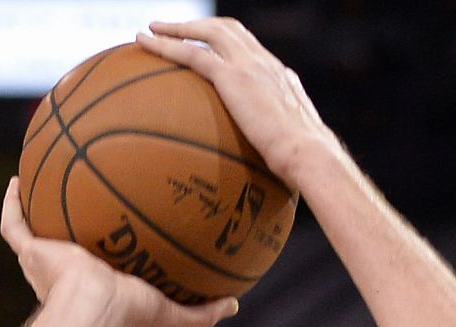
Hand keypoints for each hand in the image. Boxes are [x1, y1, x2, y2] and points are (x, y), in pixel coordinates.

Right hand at [0, 179, 237, 326]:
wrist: (93, 308)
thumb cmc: (130, 314)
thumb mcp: (174, 314)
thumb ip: (203, 312)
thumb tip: (235, 304)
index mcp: (98, 291)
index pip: (101, 272)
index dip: (108, 256)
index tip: (119, 236)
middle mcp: (67, 277)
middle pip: (67, 248)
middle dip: (72, 230)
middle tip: (84, 205)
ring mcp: (45, 264)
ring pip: (36, 232)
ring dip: (38, 210)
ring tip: (44, 182)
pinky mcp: (31, 252)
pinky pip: (14, 223)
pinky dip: (13, 202)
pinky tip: (18, 179)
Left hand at [136, 18, 333, 185]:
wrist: (311, 156)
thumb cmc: (309, 166)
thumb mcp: (297, 150)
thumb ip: (283, 147)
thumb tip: (276, 171)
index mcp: (283, 79)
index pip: (255, 52)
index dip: (232, 45)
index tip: (215, 49)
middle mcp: (267, 64)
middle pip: (231, 30)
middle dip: (203, 26)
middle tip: (177, 30)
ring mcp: (250, 66)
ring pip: (209, 31)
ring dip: (179, 27)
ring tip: (152, 30)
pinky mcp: (233, 77)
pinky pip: (191, 53)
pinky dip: (165, 44)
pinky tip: (143, 43)